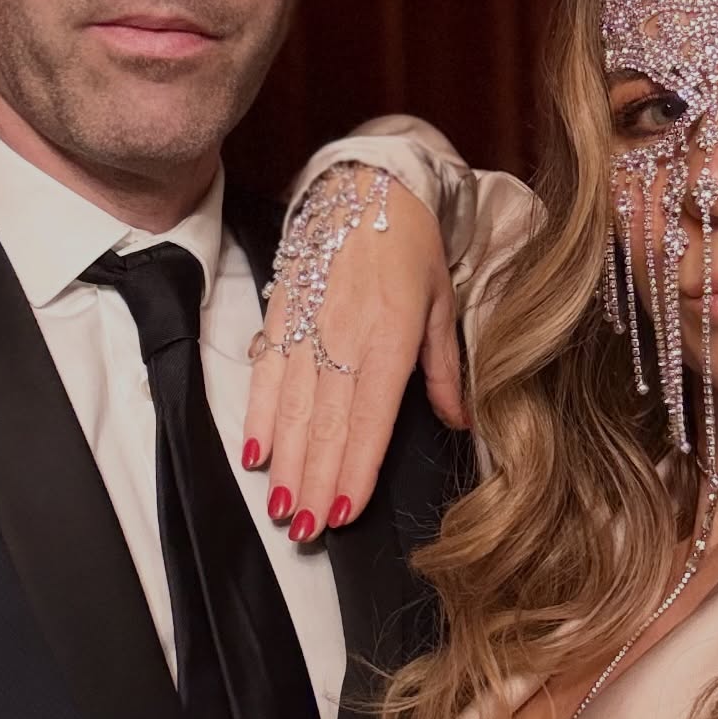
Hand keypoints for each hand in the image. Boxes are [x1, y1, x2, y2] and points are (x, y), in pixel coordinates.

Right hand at [242, 169, 465, 537]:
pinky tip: (256, 454)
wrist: (363, 185)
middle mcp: (345, 338)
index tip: (343, 512)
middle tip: (304, 532)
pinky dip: (259, 417)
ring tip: (280, 508)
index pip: (371, 418)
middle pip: (326, 424)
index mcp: (392, 338)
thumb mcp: (445, 302)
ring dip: (286, 464)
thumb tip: (460, 421)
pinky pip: (266, 375)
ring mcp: (308, 328)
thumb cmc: (412, 245)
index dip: (355, 469)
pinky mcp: (282, 316)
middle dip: (314, 482)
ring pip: (292, 408)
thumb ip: (446, 367)